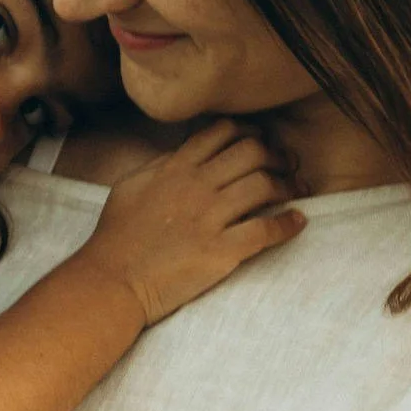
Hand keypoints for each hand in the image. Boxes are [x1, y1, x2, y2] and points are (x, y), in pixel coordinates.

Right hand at [83, 122, 301, 324]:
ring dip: (287, 185)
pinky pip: (266, 230)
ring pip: (264, 185)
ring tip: (297, 190)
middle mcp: (196, 186)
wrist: (112, 279)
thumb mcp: (131, 185)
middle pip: (252, 152)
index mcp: (175, 168)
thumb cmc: (116, 236)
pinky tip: (298, 221)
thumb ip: (161, 165)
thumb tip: (185, 153)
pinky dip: (288, 224)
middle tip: (287, 164)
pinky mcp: (221, 251)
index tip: (261, 140)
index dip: (250, 131)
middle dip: (276, 154)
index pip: (222, 132)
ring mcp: (210, 218)